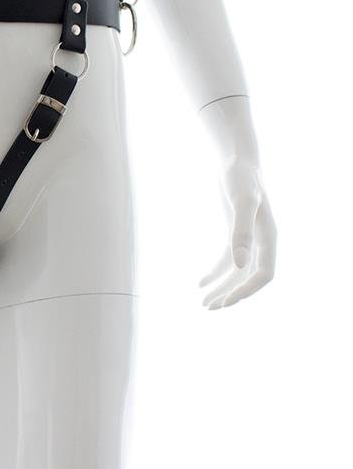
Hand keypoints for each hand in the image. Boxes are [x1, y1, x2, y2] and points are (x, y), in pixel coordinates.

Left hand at [200, 160, 275, 309]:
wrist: (236, 161)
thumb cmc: (240, 178)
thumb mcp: (241, 203)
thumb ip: (240, 233)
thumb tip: (239, 266)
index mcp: (269, 237)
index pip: (264, 274)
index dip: (247, 290)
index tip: (227, 301)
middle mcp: (261, 241)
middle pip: (248, 277)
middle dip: (231, 294)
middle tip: (210, 307)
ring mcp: (248, 238)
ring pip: (236, 271)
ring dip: (221, 288)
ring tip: (204, 303)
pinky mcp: (234, 232)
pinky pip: (226, 259)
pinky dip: (214, 272)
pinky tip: (199, 283)